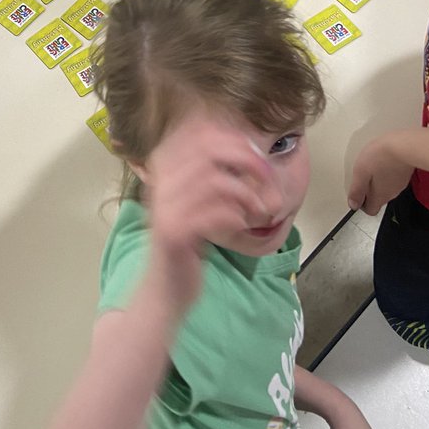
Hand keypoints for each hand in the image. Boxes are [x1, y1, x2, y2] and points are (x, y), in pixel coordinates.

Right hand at [144, 116, 278, 312]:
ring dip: (247, 194)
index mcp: (165, 170)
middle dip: (248, 162)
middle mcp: (160, 183)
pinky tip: (242, 226)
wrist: (164, 292)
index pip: (202, 136)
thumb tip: (249, 152)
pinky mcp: (174, 234)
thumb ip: (215, 179)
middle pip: (211, 152)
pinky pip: (214, 213)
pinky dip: (236, 217)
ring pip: (216, 182)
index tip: (258, 158)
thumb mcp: (198, 206)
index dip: (236, 141)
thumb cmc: (188, 247)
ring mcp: (164, 208)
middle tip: (268, 181)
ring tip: (259, 210)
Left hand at [347, 136, 412, 215]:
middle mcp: (392, 194)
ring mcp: (400, 184)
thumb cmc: (381, 157)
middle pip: (378, 199)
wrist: (404, 145)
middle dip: (369, 190)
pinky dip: (387, 173)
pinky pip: (393, 178)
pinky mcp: (405, 174)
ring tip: (372, 164)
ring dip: (378, 180)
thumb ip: (356, 190)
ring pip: (386, 188)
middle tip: (363, 175)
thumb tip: (353, 204)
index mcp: (380, 196)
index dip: (362, 204)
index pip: (371, 210)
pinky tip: (383, 160)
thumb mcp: (361, 172)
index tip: (357, 193)